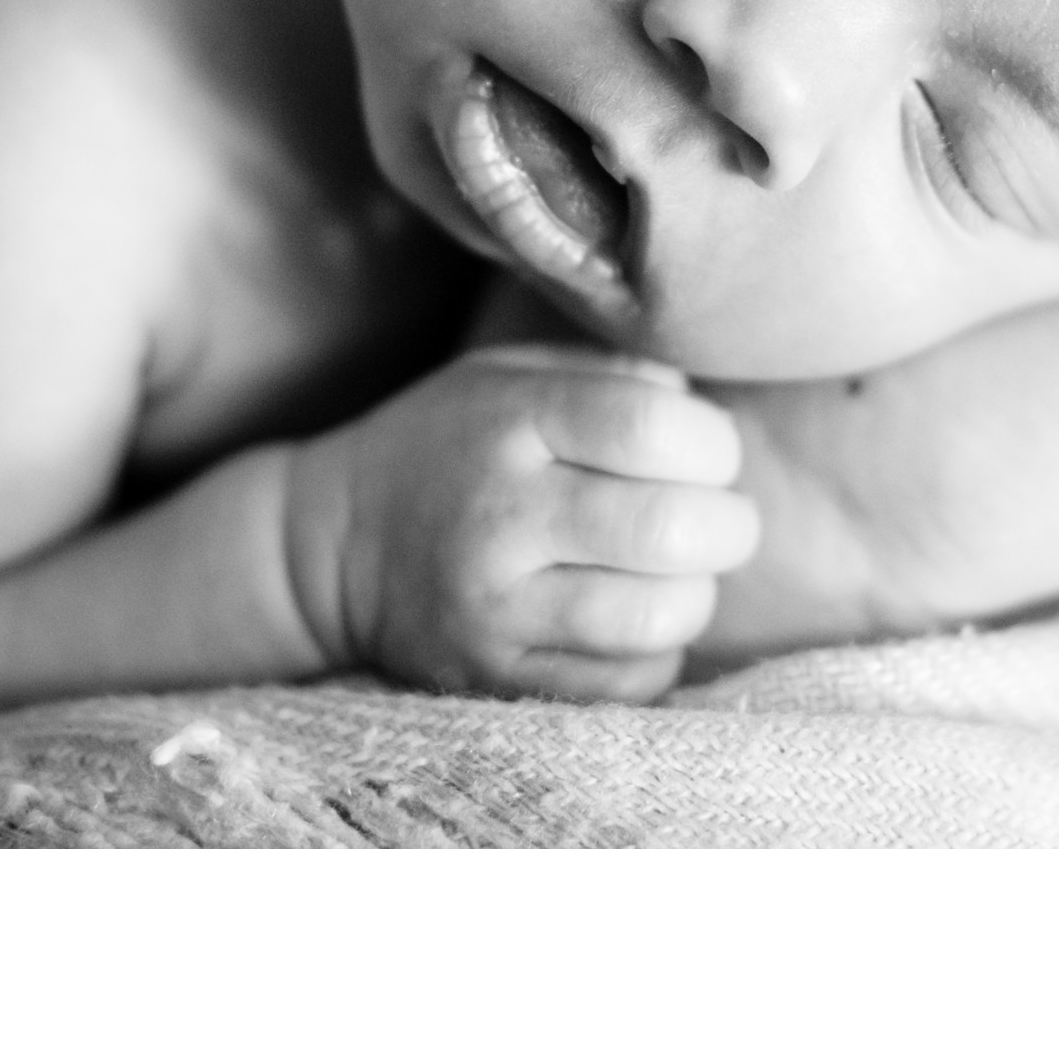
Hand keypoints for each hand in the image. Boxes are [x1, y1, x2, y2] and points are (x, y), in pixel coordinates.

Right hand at [288, 344, 758, 700]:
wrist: (333, 546)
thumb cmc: (452, 445)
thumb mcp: (512, 376)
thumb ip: (614, 379)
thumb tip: (706, 413)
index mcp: (511, 421)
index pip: (655, 428)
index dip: (714, 442)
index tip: (707, 452)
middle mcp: (501, 516)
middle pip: (671, 529)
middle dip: (726, 525)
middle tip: (712, 519)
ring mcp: (496, 610)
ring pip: (657, 617)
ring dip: (694, 594)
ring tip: (674, 572)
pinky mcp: (498, 680)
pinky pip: (630, 683)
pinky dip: (656, 652)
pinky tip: (630, 618)